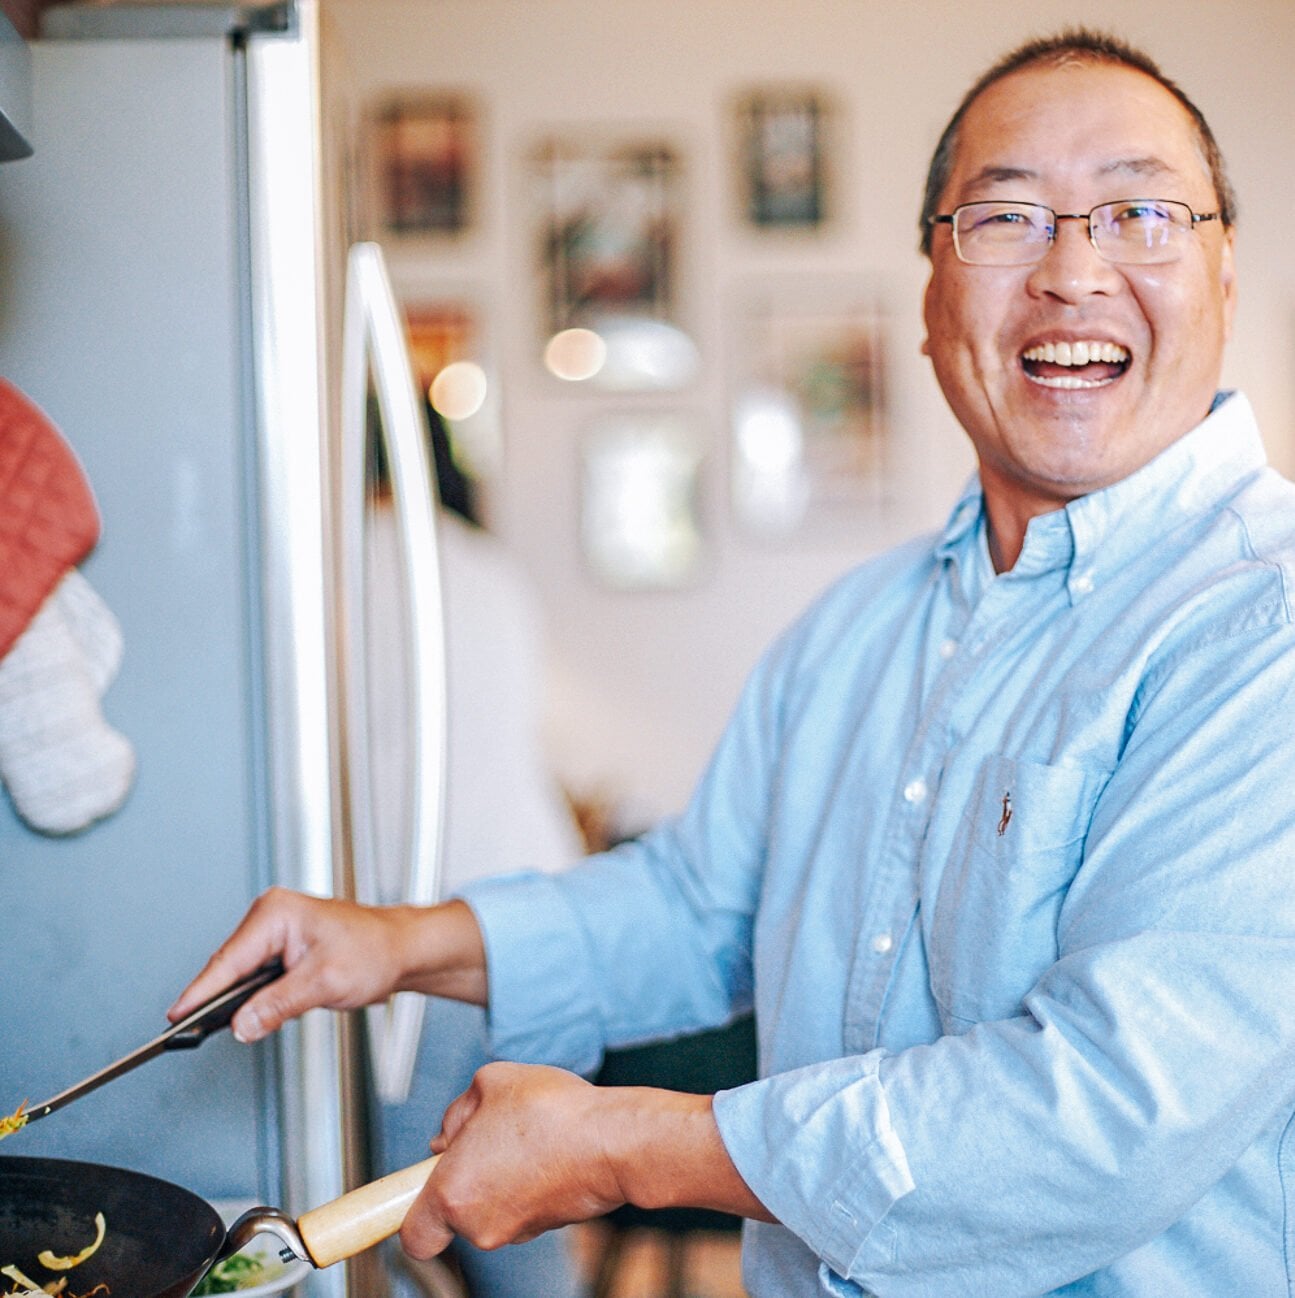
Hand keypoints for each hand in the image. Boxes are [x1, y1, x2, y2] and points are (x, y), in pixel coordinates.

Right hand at [167, 887, 486, 1041]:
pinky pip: (253, 975)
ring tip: (207, 1027)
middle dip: (214, 998)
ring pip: (239, 973)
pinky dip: (248, 995)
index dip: (199, 992)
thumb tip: (241, 1025)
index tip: (176, 1016)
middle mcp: (272, 916)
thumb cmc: (375, 951)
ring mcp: (275, 931)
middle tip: (188, 1032)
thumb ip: (278, 1005)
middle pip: (228, 966)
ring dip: (232, 998)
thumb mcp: (324, 983)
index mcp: (277, 913)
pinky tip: (244, 1014)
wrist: (402, 949)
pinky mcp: (282, 947)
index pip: (228, 960)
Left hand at [401, 1062, 629, 1257]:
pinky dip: (527, 1182)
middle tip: (487, 1136)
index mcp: (453, 1193)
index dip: (412, 1211)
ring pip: (490, 1205)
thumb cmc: (552, 1114)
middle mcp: (479, 1224)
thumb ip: (459, 1109)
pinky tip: (545, 1149)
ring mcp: (515, 1229)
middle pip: (455, 1210)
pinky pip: (521, 1204)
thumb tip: (453, 1132)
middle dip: (467, 1173)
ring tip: (525, 1135)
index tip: (418, 1189)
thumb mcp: (491, 1082)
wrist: (611, 1140)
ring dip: (499, 1175)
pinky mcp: (546, 1227)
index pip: (413, 1235)